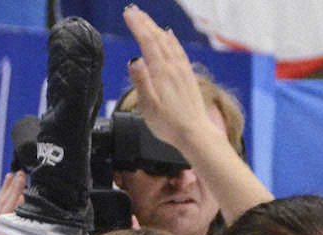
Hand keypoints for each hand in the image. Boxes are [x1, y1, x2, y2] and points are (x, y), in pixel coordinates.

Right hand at [123, 6, 219, 153]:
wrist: (194, 133)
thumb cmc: (169, 124)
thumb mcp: (148, 107)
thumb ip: (141, 82)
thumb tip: (133, 60)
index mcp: (161, 73)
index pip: (147, 42)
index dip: (137, 26)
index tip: (127, 14)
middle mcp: (173, 67)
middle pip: (157, 38)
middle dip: (144, 22)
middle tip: (132, 10)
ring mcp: (182, 70)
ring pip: (168, 41)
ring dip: (156, 27)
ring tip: (146, 18)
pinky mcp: (188, 75)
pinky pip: (178, 50)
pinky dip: (171, 39)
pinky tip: (169, 34)